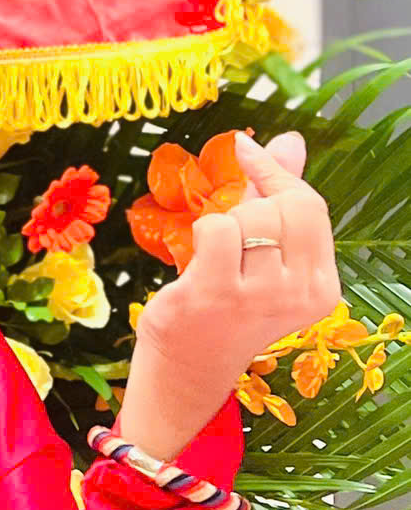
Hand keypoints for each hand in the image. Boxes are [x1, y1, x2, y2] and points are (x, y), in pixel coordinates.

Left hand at [119, 131, 340, 458]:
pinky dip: (201, 233)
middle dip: (247, 203)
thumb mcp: (266, 255)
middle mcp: (297, 293)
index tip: (245, 149)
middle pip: (279, 206)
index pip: (310, 206)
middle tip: (229, 232)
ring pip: (246, 216)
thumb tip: (291, 140)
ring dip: (222, 224)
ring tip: (216, 259)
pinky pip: (215, 229)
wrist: (188, 368)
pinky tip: (197, 264)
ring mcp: (257, 297)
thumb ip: (279, 196)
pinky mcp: (215, 294)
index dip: (275, 171)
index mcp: (320, 286)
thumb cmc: (227, 305)